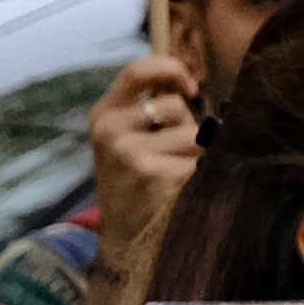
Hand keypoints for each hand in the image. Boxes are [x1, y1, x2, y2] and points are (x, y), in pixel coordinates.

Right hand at [87, 40, 201, 216]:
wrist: (124, 234)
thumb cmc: (132, 178)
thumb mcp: (125, 137)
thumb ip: (147, 104)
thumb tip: (182, 77)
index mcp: (104, 113)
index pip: (137, 70)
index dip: (171, 70)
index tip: (189, 88)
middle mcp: (111, 130)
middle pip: (174, 105)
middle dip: (188, 124)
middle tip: (179, 147)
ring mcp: (130, 153)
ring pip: (193, 132)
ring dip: (197, 149)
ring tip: (178, 167)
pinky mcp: (153, 175)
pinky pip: (198, 158)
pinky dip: (199, 170)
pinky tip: (182, 184)